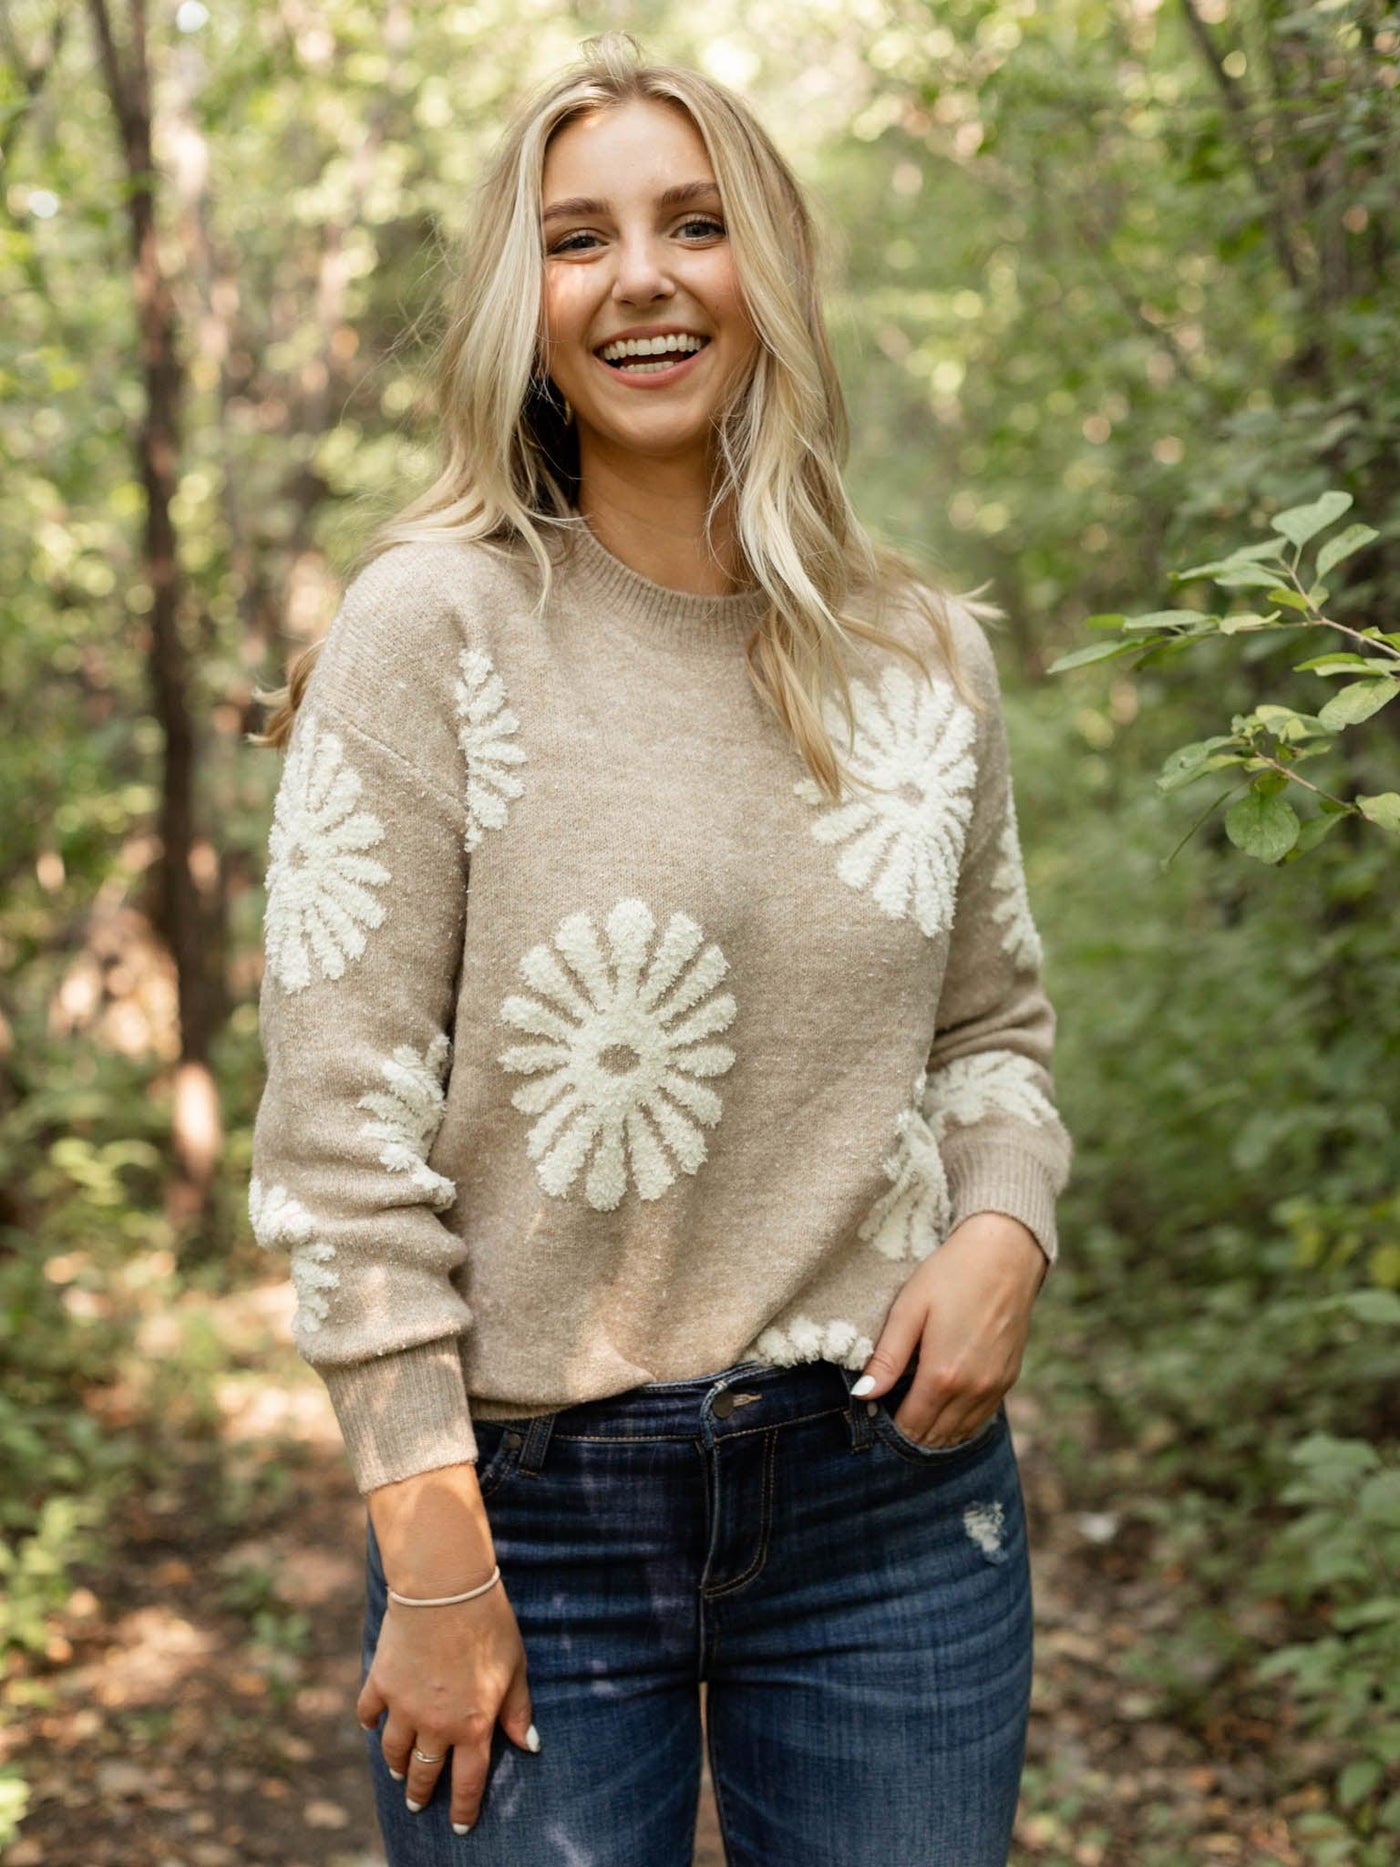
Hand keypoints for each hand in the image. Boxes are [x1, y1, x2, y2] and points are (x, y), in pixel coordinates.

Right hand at [356, 1462, 538, 1834]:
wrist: (446, 1587)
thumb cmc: (490, 1624)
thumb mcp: (515, 1667)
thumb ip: (519, 1710)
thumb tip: (531, 1745)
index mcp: (472, 1725)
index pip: (467, 1782)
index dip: (462, 1809)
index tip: (459, 1827)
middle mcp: (435, 1724)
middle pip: (424, 1772)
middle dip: (421, 1792)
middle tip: (417, 1802)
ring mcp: (403, 1706)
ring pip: (394, 1751)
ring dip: (396, 1764)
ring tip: (397, 1770)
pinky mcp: (380, 1682)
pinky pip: (369, 1713)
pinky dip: (371, 1722)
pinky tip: (373, 1725)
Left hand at [857, 1212, 1046, 1447]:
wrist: (1005, 1256)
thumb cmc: (950, 1276)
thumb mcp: (909, 1310)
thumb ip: (887, 1358)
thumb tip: (863, 1395)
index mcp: (943, 1376)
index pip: (911, 1426)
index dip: (890, 1425)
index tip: (877, 1410)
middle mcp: (973, 1390)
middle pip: (935, 1435)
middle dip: (911, 1431)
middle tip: (892, 1408)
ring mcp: (995, 1387)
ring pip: (959, 1433)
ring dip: (935, 1430)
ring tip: (915, 1407)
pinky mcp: (1009, 1379)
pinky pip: (981, 1419)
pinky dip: (960, 1421)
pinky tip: (944, 1403)